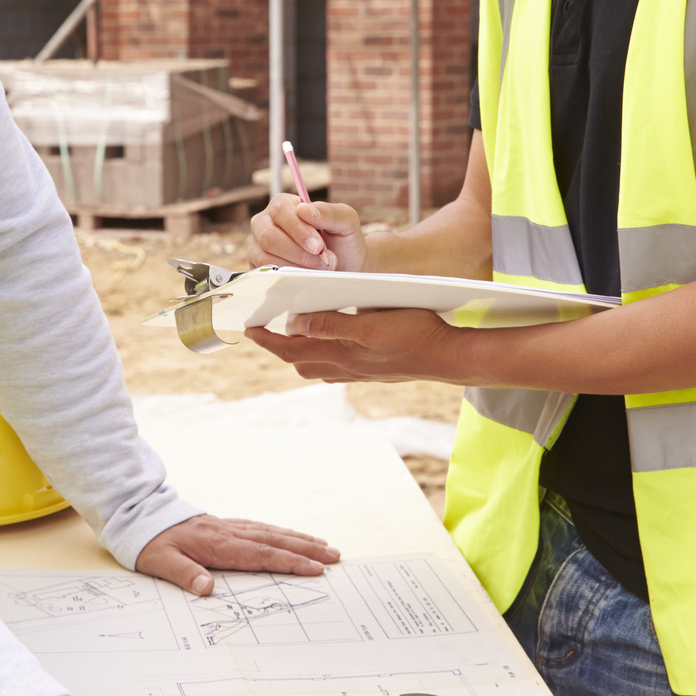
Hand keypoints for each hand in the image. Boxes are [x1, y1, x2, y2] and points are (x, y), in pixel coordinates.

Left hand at [135, 514, 340, 595]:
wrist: (140, 514)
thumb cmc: (150, 542)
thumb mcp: (160, 561)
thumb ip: (183, 574)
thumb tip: (205, 588)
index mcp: (218, 545)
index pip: (262, 556)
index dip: (290, 562)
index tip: (316, 569)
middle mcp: (230, 533)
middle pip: (276, 541)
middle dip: (307, 549)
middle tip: (335, 556)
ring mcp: (230, 527)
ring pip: (272, 532)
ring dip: (300, 539)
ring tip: (325, 545)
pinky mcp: (226, 525)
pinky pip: (261, 527)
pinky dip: (281, 532)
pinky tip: (290, 536)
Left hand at [246, 308, 468, 383]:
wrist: (448, 357)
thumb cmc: (414, 335)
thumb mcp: (370, 324)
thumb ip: (332, 325)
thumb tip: (296, 323)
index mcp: (340, 355)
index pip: (290, 350)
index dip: (266, 340)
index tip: (247, 328)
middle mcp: (344, 368)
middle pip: (298, 360)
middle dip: (278, 346)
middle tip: (265, 328)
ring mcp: (357, 372)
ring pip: (315, 365)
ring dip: (299, 351)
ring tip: (292, 332)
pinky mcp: (370, 370)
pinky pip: (334, 365)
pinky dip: (321, 353)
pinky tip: (329, 341)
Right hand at [247, 194, 364, 271]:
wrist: (346, 267)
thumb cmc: (343, 241)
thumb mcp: (347, 222)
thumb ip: (330, 212)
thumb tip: (304, 209)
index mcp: (284, 205)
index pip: (280, 210)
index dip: (297, 229)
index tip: (319, 246)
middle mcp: (266, 223)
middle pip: (268, 236)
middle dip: (298, 253)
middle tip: (323, 262)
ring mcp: (259, 247)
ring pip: (265, 258)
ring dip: (296, 267)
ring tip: (320, 269)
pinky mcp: (259, 268)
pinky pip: (266, 275)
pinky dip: (289, 278)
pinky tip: (307, 277)